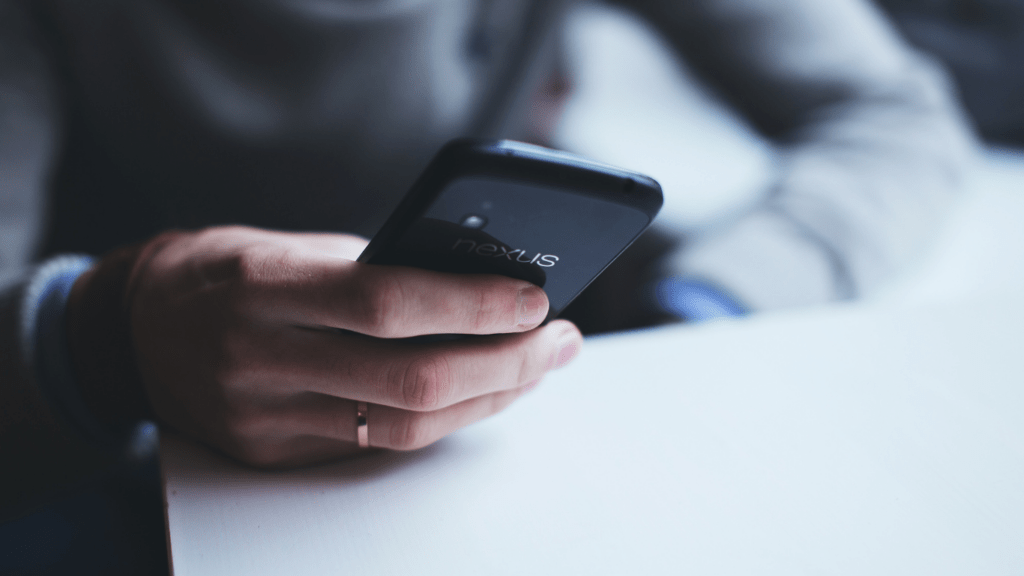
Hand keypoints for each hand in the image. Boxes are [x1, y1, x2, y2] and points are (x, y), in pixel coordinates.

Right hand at [120, 226, 580, 466]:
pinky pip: (379, 445)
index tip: (536, 299)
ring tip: (537, 367)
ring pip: (405, 426)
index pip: (385, 302)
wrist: (138, 328)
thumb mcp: (291, 246)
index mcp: (263, 287)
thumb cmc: (228, 270)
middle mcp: (258, 359)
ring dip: (490, 398)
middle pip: (410, 380)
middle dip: (506, 364)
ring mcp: (263, 417)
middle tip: (561, 341)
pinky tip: (483, 393)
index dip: (472, 304)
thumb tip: (479, 285)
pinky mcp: (273, 452)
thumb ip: (375, 268)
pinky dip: (444, 420)